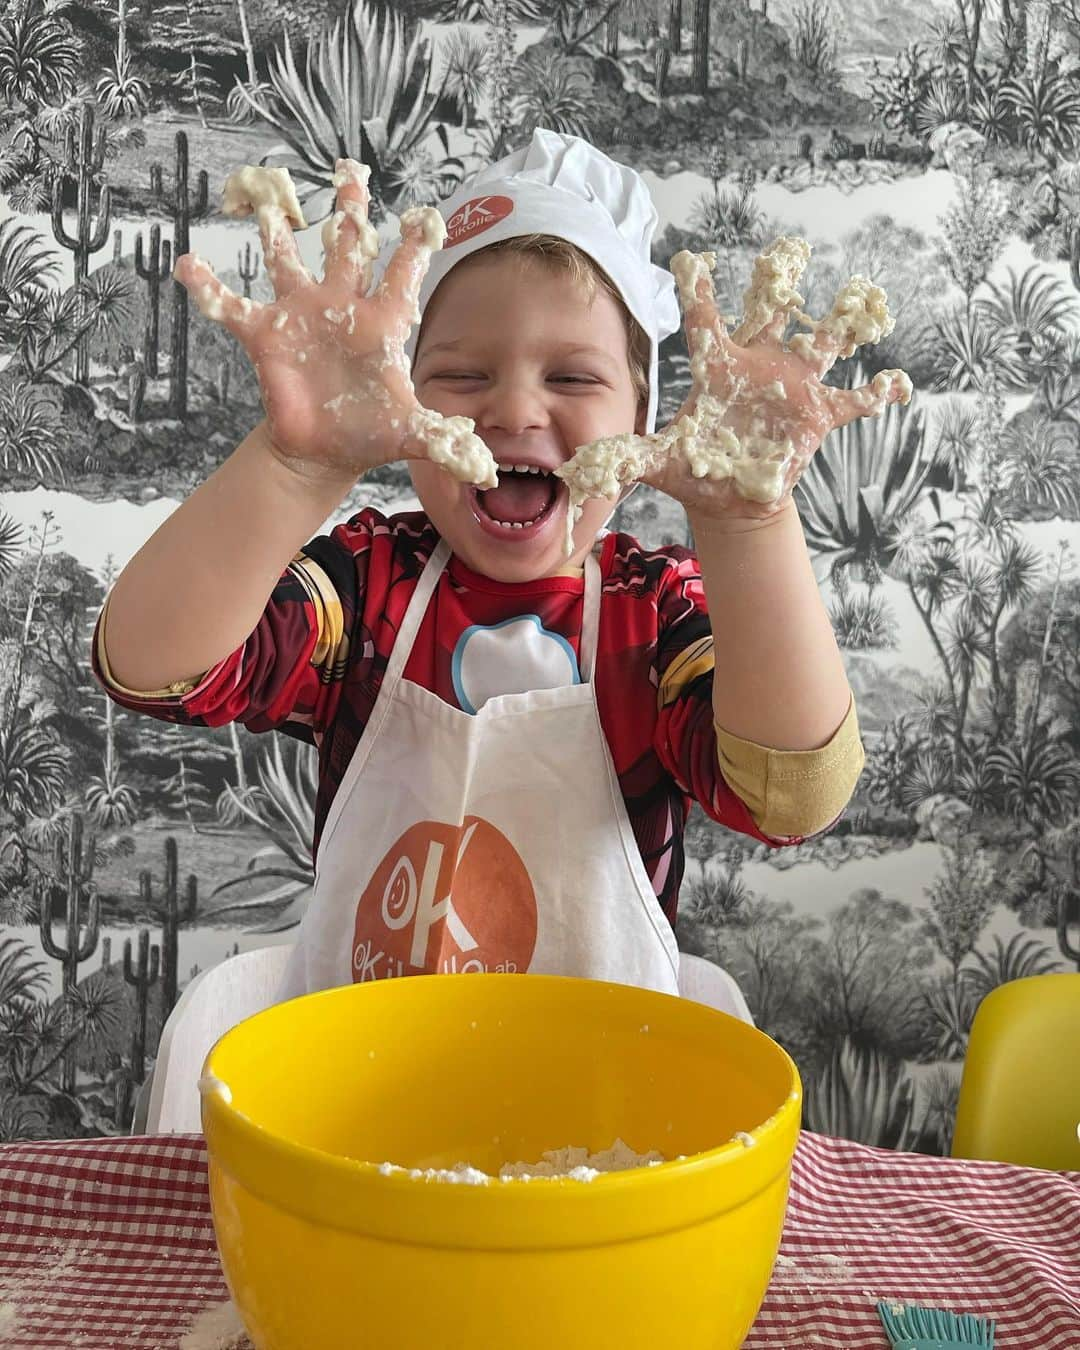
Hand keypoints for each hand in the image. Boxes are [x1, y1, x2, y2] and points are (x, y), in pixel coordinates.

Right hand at [173, 159, 496, 488]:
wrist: (324, 451)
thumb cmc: (369, 435)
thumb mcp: (410, 435)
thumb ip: (443, 439)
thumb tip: (483, 469)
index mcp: (381, 324)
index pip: (402, 276)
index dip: (414, 248)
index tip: (424, 215)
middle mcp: (342, 308)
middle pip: (348, 249)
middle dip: (349, 212)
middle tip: (350, 170)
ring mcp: (302, 316)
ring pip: (289, 261)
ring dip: (277, 231)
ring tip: (266, 194)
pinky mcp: (267, 336)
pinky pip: (233, 306)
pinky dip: (209, 288)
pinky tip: (188, 264)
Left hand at [556, 237, 910, 533]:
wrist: (732, 498)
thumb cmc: (697, 470)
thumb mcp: (660, 463)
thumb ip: (624, 457)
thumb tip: (581, 465)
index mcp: (717, 367)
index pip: (704, 322)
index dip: (699, 292)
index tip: (693, 257)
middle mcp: (758, 364)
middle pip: (770, 313)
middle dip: (779, 282)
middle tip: (789, 248)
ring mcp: (791, 386)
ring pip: (821, 342)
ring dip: (842, 320)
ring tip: (863, 293)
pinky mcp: (816, 415)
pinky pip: (852, 402)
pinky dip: (876, 393)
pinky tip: (896, 384)